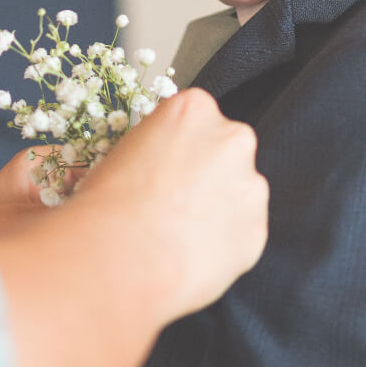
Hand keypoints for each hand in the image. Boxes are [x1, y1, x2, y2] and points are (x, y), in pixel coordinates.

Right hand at [75, 88, 267, 316]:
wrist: (122, 257)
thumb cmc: (107, 203)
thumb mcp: (120, 153)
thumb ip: (155, 148)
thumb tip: (154, 165)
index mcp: (195, 109)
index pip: (194, 118)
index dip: (177, 145)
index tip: (165, 164)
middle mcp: (231, 138)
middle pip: (224, 149)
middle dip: (206, 171)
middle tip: (174, 199)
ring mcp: (250, 185)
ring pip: (238, 192)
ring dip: (218, 206)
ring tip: (180, 232)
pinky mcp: (257, 229)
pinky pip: (242, 232)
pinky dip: (223, 241)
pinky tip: (191, 252)